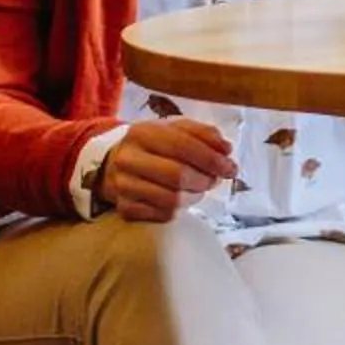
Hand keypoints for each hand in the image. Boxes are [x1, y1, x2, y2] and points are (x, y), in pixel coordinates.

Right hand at [97, 119, 236, 221]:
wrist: (113, 164)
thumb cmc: (153, 146)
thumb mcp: (175, 129)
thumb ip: (204, 134)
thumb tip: (226, 150)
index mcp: (142, 133)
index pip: (183, 146)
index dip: (212, 159)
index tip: (230, 167)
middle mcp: (128, 159)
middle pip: (178, 176)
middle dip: (206, 180)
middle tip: (215, 179)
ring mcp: (123, 186)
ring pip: (173, 200)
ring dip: (195, 196)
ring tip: (199, 187)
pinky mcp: (125, 208)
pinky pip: (164, 215)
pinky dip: (180, 208)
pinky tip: (181, 197)